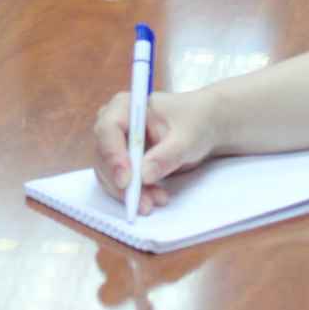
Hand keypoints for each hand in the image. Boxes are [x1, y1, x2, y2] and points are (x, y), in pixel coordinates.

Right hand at [92, 88, 217, 214]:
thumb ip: (166, 155)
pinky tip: (154, 198)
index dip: (113, 156)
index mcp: (125, 106)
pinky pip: (119, 182)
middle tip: (144, 203)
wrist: (204, 126)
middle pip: (104, 156)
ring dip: (129, 193)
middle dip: (122, 183)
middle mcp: (114, 124)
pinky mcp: (123, 162)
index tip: (127, 181)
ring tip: (156, 201)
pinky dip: (134, 194)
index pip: (108, 129)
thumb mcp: (186, 139)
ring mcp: (116, 144)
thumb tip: (143, 175)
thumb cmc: (194, 122)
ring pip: (109, 174)